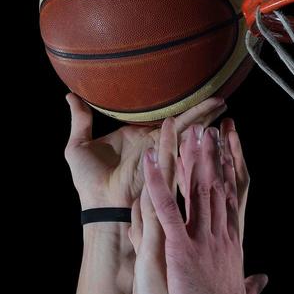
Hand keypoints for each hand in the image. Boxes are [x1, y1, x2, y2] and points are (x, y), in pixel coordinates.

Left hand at [64, 93, 225, 209]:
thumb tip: (71, 96)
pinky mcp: (167, 158)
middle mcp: (153, 144)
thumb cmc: (89, 183)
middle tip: (218, 95)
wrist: (101, 204)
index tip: (186, 89)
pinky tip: (214, 117)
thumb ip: (81, 120)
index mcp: (136, 137)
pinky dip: (199, 127)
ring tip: (222, 102)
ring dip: (205, 115)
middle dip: (199, 108)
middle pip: (180, 120)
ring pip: (188, 127)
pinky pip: (185, 138)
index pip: (158, 116)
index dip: (173, 104)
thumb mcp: (79, 146)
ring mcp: (162, 151)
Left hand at [139, 123, 250, 293]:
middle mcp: (219, 236)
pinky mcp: (179, 246)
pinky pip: (165, 208)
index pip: (229, 202)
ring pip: (195, 189)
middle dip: (211, 156)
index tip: (226, 153)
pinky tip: (151, 160)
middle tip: (208, 128)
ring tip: (188, 130)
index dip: (227, 175)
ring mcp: (200, 238)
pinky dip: (157, 183)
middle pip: (215, 188)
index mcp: (231, 246)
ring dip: (190, 158)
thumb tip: (261, 281)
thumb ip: (252, 287)